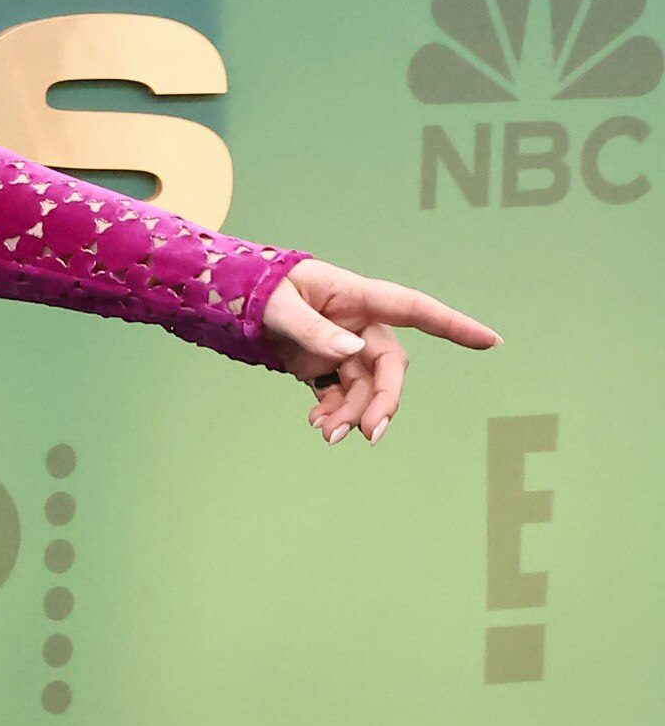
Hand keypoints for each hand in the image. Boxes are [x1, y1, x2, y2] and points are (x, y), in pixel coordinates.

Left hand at [256, 258, 498, 442]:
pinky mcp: (326, 365)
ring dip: (352, 414)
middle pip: (389, 366)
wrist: (234, 302)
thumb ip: (313, 329)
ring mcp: (344, 345)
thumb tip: (352, 351)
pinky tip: (317, 424)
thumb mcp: (279, 307)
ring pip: (365, 387)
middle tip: (369, 434)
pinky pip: (341, 394)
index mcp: (357, 296)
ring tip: (326, 434)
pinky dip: (333, 413)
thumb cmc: (260, 290)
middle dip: (384, 401)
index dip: (453, 325)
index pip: (415, 309)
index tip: (491, 341)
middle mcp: (359, 323)